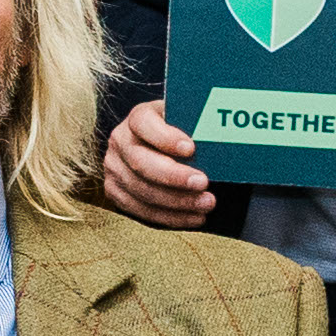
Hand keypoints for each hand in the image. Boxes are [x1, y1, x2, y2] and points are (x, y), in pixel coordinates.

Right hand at [98, 100, 218, 226]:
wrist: (158, 149)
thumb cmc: (181, 134)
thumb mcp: (186, 120)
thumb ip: (197, 125)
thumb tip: (220, 134)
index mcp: (138, 118)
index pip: (144, 123)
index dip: (165, 137)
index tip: (191, 148)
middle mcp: (120, 141)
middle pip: (141, 162)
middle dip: (174, 176)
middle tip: (203, 183)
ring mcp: (115, 169)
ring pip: (142, 191)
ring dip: (178, 202)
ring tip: (206, 203)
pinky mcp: (116, 192)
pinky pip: (141, 211)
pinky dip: (170, 217)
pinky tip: (194, 217)